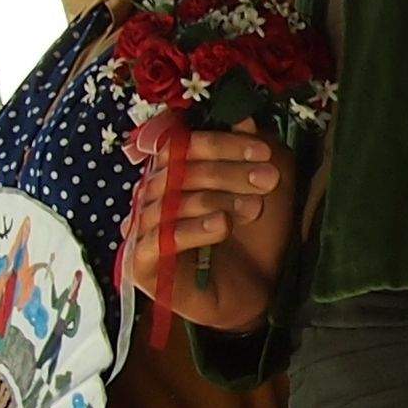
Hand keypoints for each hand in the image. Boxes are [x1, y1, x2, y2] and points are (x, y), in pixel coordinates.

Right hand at [125, 118, 288, 330]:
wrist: (258, 291)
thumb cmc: (257, 236)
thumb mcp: (267, 187)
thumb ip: (253, 151)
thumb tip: (241, 116)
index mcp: (171, 173)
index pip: (179, 144)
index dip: (219, 142)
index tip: (262, 151)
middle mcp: (149, 197)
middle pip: (174, 171)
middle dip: (225, 171)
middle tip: (267, 180)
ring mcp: (140, 230)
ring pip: (167, 202)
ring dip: (216, 199)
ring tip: (253, 208)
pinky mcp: (140, 264)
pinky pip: (156, 240)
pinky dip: (190, 230)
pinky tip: (221, 226)